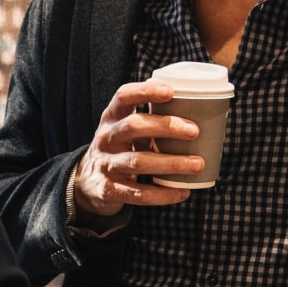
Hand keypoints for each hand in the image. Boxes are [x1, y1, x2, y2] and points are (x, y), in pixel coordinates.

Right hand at [72, 81, 203, 217]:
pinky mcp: (108, 190)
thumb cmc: (119, 149)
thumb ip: (149, 121)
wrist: (86, 184)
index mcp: (111, 118)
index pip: (123, 96)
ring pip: (138, 161)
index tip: (171, 91)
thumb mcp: (124, 130)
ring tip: (197, 164)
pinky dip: (163, 194)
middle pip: (133, 126)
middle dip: (165, 127)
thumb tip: (201, 112)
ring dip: (171, 163)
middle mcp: (106, 138)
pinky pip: (138, 193)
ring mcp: (105, 165)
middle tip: (194, 131)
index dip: (145, 91)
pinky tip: (183, 192)